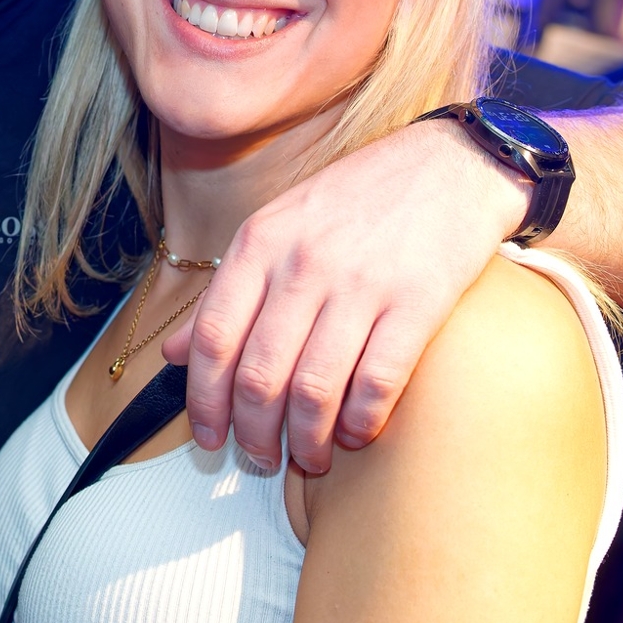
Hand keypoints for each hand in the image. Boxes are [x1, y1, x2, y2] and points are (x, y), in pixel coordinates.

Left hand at [161, 119, 526, 472]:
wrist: (449, 164)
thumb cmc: (358, 199)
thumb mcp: (276, 227)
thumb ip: (226, 291)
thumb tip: (174, 351)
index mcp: (260, 243)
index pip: (213, 337)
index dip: (204, 400)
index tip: (209, 437)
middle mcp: (302, 264)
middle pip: (258, 374)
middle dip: (254, 433)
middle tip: (261, 459)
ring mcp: (360, 284)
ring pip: (313, 388)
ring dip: (307, 439)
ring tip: (310, 457)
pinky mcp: (417, 302)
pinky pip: (377, 381)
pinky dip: (361, 421)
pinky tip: (357, 432)